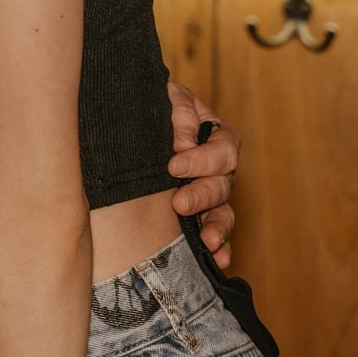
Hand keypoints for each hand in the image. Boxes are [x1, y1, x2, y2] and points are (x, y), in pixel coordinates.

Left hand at [165, 80, 238, 266]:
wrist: (134, 121)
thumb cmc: (155, 105)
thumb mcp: (166, 96)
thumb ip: (178, 110)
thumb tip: (183, 142)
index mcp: (216, 135)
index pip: (223, 149)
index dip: (202, 159)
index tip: (174, 166)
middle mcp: (218, 168)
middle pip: (223, 184)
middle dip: (201, 195)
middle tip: (179, 204)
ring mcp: (210, 193)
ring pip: (223, 213)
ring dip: (217, 228)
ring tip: (207, 242)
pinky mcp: (198, 214)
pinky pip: (214, 232)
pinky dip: (220, 247)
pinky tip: (217, 260)